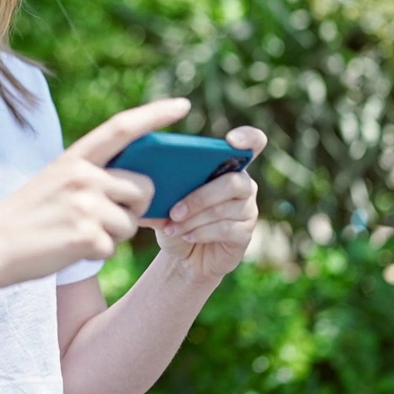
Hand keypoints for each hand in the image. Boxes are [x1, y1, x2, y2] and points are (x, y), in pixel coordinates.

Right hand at [0, 99, 191, 292]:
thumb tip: (142, 187)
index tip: (182, 105)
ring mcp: (86, 206)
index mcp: (75, 158)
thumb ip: (93, 177)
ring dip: (112, 234)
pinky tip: (69, 248)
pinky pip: (114, 247)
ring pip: (131, 222)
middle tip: (101, 217)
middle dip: (134, 206)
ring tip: (75, 233)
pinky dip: (97, 253)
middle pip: (143, 188)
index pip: (122, 128)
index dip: (154, 114)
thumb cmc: (27, 217)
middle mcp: (83, 176)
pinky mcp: (87, 238)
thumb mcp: (56, 182)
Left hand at [140, 125, 264, 282]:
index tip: (231, 140)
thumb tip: (141, 182)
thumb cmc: (174, 220)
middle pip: (233, 182)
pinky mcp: (246, 233)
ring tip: (172, 227)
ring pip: (225, 208)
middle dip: (200, 197)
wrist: (182, 255)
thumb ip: (158, 188)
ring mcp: (248, 209)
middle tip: (174, 211)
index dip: (247, 138)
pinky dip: (201, 232)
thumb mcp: (163, 202)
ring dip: (194, 218)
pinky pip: (225, 229)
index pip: (252, 142)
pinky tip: (185, 235)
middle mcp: (243, 184)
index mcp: (225, 165)